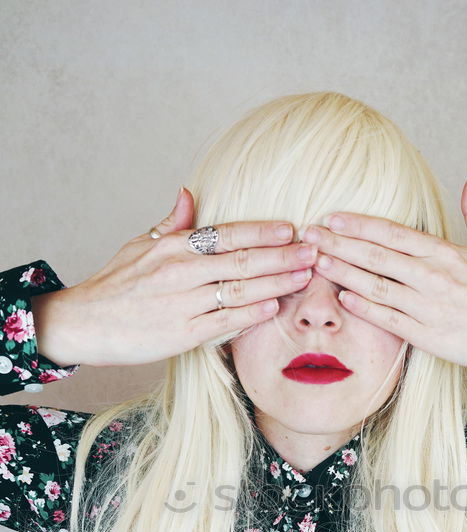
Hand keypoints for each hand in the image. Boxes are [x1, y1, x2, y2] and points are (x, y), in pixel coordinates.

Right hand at [33, 187, 316, 368]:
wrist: (84, 323)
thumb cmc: (115, 285)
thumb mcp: (139, 245)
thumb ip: (172, 224)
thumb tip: (190, 193)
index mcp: (173, 247)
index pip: (227, 234)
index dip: (262, 231)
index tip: (291, 228)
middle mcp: (180, 271)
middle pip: (242, 260)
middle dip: (282, 256)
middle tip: (313, 251)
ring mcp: (182, 303)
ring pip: (240, 290)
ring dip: (277, 282)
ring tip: (305, 277)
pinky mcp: (182, 334)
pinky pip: (224, 322)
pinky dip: (251, 314)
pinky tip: (274, 306)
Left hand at [300, 170, 466, 374]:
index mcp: (444, 252)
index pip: (393, 233)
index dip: (359, 224)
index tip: (332, 217)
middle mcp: (433, 276)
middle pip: (377, 255)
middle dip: (339, 244)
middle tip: (310, 234)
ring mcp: (428, 306)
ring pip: (377, 285)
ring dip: (344, 272)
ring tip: (317, 262)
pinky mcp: (428, 335)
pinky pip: (389, 319)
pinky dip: (364, 308)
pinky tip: (342, 297)